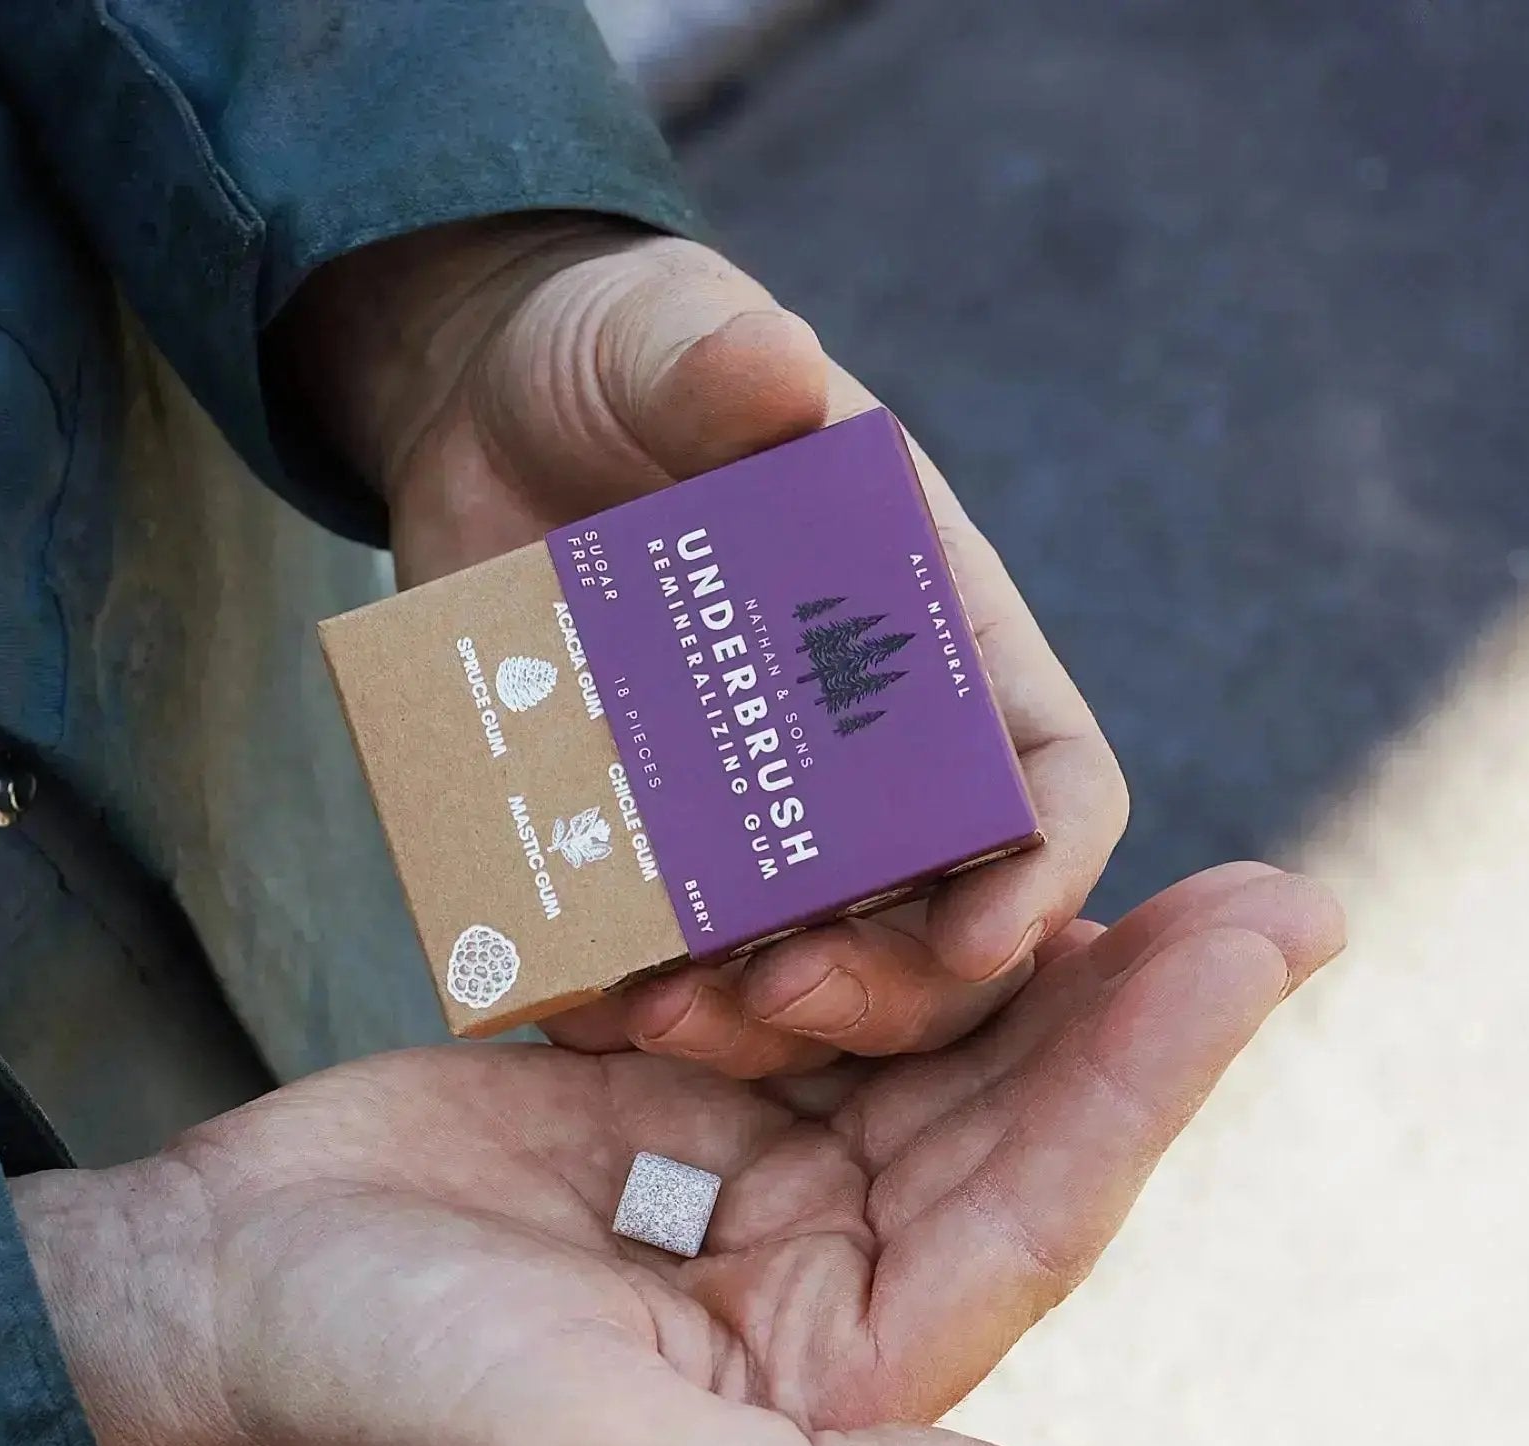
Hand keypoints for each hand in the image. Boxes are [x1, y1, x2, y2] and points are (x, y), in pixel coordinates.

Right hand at [14, 864, 1340, 1445]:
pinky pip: (807, 995)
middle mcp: (815, 1286)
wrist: (213, 1306)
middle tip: (1278, 888)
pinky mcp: (671, 1097)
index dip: (1152, 1085)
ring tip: (1140, 832)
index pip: (1033, 1217)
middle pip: (1009, 1123)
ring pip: (923, 1048)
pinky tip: (947, 834)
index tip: (1263, 946)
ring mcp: (745, 1181)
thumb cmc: (382, 1403)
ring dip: (1025, 947)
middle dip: (1139, 1008)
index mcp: (827, 1381)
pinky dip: (876, 920)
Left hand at [272, 219, 1128, 1076]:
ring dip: (750, 1022)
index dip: (1043, 868)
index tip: (982, 938)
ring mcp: (752, 823)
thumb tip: (774, 367)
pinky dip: (625, 1004)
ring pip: (805, 973)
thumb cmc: (620, 365)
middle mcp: (865, 758)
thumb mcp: (662, 341)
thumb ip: (713, 360)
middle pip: (935, 919)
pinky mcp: (643, 859)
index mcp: (936, 641)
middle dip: (880, 983)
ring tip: (651, 1016)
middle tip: (774, 991)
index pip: (1048, 781)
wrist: (480, 427)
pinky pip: (659, 968)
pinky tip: (569, 1007)